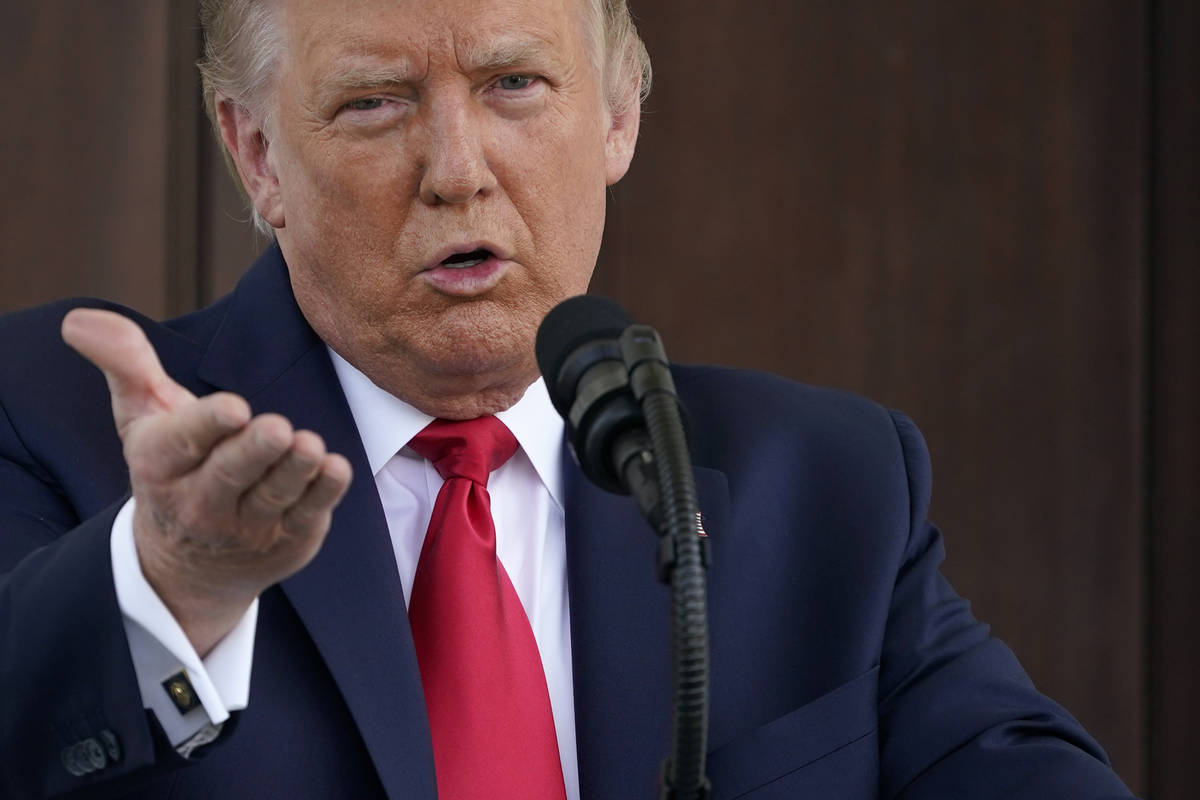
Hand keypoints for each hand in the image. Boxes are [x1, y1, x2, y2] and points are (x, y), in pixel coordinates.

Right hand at [62, 308, 351, 655]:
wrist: (187, 563)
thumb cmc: (172, 466)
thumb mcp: (141, 415)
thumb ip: (125, 363)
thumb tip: (79, 319)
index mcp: (161, 464)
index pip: (184, 441)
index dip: (208, 424)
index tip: (234, 407)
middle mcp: (201, 501)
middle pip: (230, 473)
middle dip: (253, 451)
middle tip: (276, 427)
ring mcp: (247, 525)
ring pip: (273, 495)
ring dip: (294, 471)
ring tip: (311, 446)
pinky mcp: (287, 538)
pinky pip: (307, 516)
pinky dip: (324, 494)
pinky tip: (337, 469)